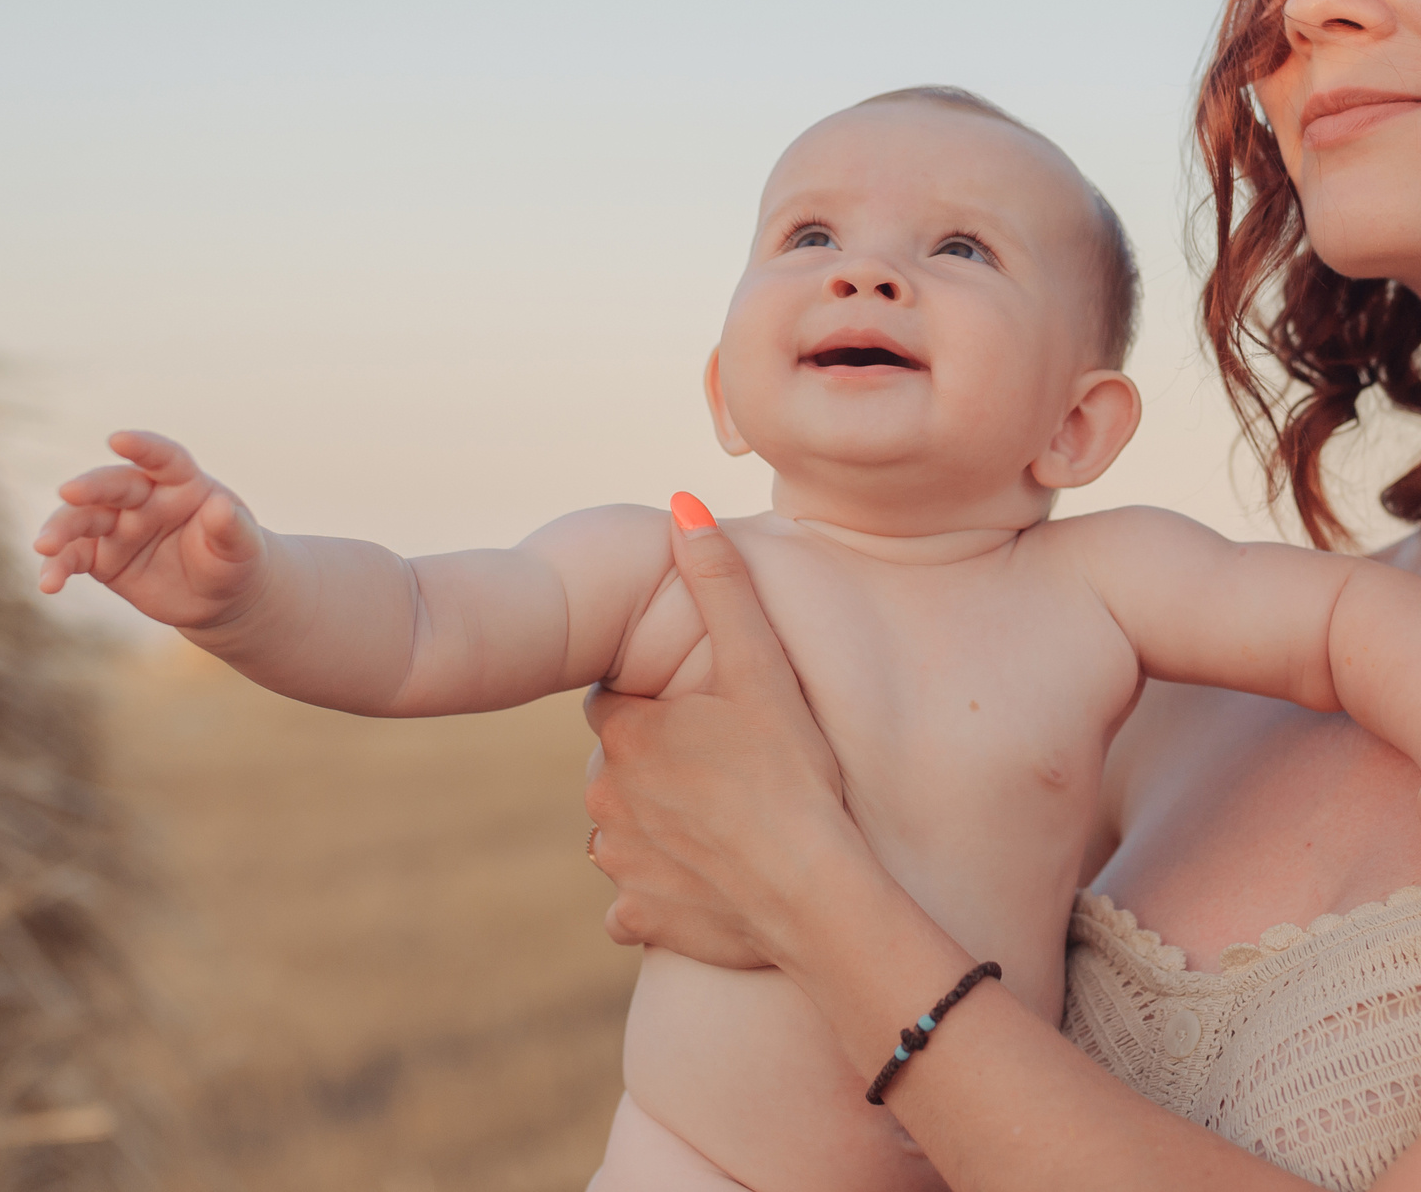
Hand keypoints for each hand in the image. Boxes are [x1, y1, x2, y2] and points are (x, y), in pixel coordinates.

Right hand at [32, 430, 267, 629]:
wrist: (219, 596)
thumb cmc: (234, 560)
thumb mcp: (241, 547)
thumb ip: (232, 528)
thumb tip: (221, 507)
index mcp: (182, 483)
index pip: (163, 458)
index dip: (143, 447)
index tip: (118, 439)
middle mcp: (145, 498)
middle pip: (113, 485)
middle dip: (89, 487)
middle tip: (68, 492)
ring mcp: (119, 526)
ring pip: (83, 519)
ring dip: (61, 530)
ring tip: (44, 548)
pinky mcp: (101, 556)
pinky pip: (74, 557)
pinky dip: (58, 567)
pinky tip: (48, 584)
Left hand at [582, 493, 862, 970]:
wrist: (815, 893)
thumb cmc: (793, 773)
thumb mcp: (762, 669)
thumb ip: (721, 584)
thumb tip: (682, 504)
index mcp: (627, 730)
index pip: (616, 700)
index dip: (658, 704)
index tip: (704, 716)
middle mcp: (604, 793)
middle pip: (618, 764)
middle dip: (656, 764)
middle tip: (724, 771)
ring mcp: (617, 859)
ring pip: (621, 828)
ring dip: (656, 825)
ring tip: (721, 824)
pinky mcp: (635, 916)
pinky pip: (632, 899)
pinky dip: (659, 890)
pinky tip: (704, 882)